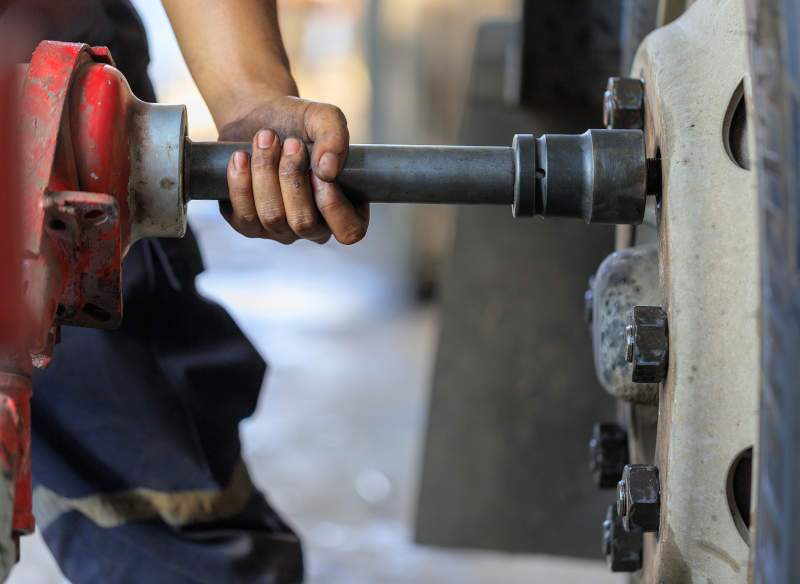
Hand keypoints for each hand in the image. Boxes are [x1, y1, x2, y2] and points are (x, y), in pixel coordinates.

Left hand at [218, 96, 368, 244]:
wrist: (257, 118)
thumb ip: (336, 137)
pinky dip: (240, 182)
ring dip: (265, 172)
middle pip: (304, 223)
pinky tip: (241, 157)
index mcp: (345, 210)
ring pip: (272, 217)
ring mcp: (281, 231)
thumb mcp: (323, 118)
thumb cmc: (297, 122)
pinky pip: (244, 215)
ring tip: (265, 138)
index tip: (317, 169)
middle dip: (292, 177)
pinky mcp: (249, 226)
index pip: (349, 231)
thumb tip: (329, 170)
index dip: (332, 205)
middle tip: (290, 142)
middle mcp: (314, 227)